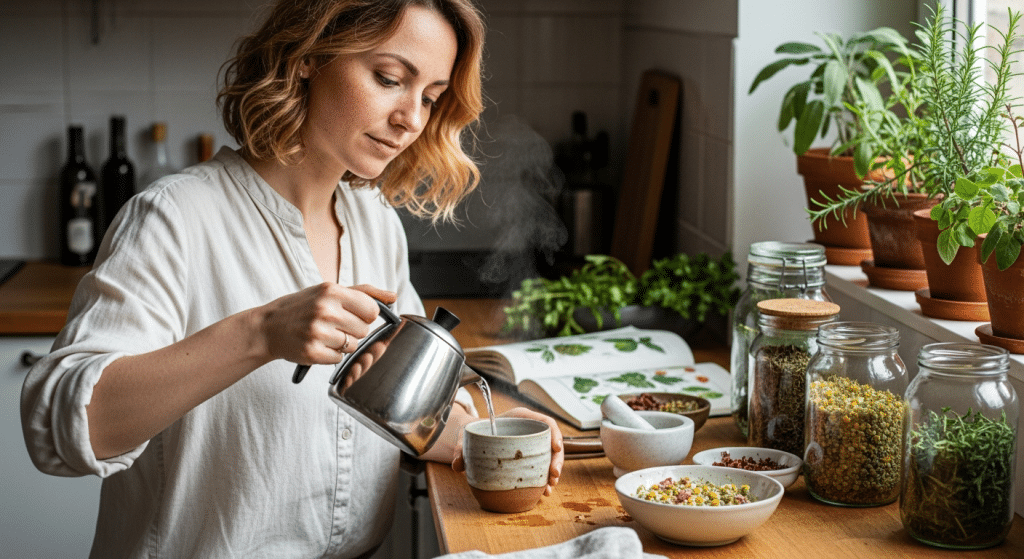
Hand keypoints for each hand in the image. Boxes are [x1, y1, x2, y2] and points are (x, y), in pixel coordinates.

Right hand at [258, 282, 395, 365]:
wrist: (268, 327)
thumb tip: (393, 296)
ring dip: (342, 343)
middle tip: (333, 325)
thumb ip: (364, 292)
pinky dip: (331, 354)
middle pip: (364, 330)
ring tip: (324, 334)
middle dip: (353, 330)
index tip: (353, 314)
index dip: (365, 315)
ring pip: (353, 345)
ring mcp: (318, 332)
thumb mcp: (328, 291)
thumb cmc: (301, 307)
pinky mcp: (312, 352)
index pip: (372, 310)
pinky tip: (317, 344)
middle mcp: (325, 310)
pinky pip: (339, 358)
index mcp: (332, 291)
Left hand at [452, 407, 564, 495]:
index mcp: (521, 418)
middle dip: (557, 459)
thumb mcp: (467, 439)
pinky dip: (545, 480)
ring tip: (549, 489)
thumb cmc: (473, 434)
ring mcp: (532, 445)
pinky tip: (544, 492)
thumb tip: (457, 465)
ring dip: (554, 473)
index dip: (555, 433)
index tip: (556, 447)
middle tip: (554, 475)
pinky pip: (543, 467)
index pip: (545, 422)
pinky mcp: (531, 458)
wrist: (473, 440)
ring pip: (551, 457)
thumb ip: (461, 449)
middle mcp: (530, 431)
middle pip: (552, 441)